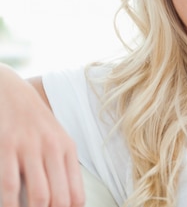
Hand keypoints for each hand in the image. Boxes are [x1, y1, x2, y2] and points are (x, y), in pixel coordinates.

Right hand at [0, 64, 84, 206]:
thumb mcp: (57, 141)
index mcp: (68, 150)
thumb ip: (63, 168)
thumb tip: (69, 201)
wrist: (13, 94)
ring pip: (38, 195)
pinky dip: (9, 204)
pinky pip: (10, 184)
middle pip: (59, 199)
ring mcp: (30, 148)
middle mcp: (53, 149)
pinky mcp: (7, 147)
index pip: (76, 194)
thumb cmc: (36, 124)